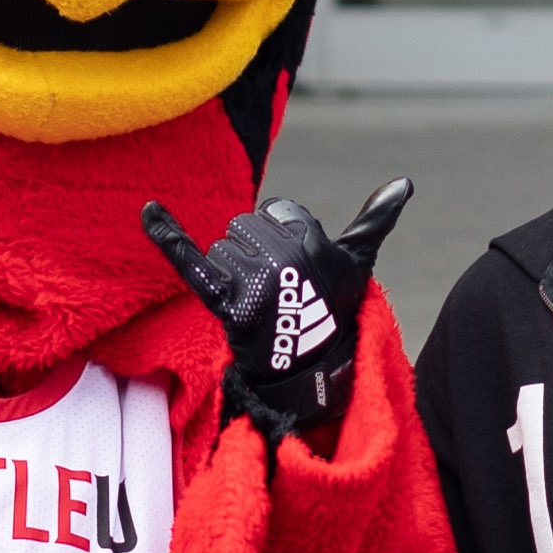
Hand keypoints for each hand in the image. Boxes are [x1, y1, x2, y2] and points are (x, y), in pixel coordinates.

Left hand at [140, 178, 412, 454]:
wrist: (311, 370)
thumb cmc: (335, 311)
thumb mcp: (358, 263)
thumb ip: (375, 219)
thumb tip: (403, 183)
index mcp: (311, 241)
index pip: (276, 210)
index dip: (282, 235)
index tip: (295, 268)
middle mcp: (281, 258)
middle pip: (245, 226)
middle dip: (256, 250)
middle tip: (276, 288)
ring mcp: (252, 281)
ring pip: (223, 247)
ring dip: (234, 270)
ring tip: (258, 301)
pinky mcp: (225, 302)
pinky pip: (191, 260)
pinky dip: (167, 234)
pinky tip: (149, 210)